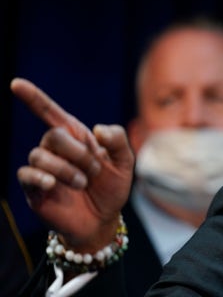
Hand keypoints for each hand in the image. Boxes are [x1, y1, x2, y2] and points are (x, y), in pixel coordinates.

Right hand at [11, 78, 133, 252]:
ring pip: (40, 155)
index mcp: (76, 137)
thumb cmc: (112, 187)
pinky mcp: (34, 189)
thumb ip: (118, 140)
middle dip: (78, 153)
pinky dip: (40, 177)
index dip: (33, 97)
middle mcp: (56, 149)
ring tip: (83, 184)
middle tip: (94, 172)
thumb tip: (97, 129)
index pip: (50, 112)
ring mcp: (43, 169)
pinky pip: (26, 174)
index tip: (16, 84)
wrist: (104, 219)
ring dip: (67, 170)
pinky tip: (54, 184)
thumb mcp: (124, 162)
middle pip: (53, 136)